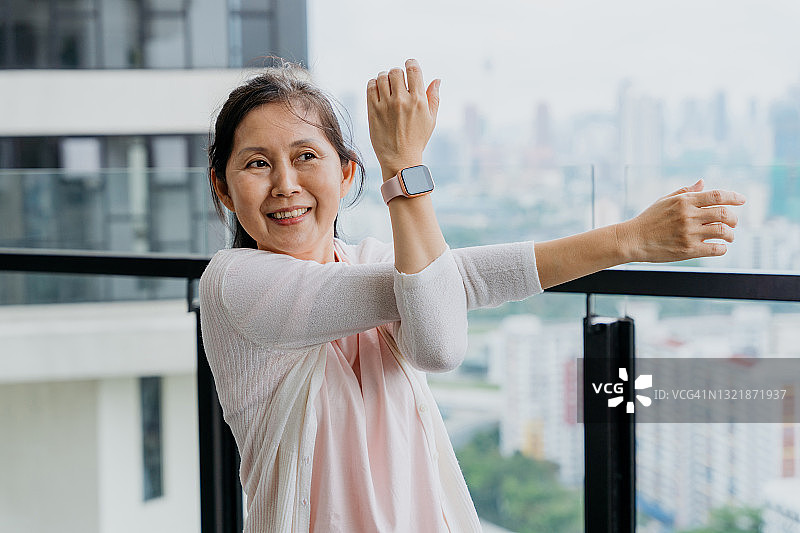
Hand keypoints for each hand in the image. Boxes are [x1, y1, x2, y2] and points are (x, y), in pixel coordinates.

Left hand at [366, 58, 440, 179]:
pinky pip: (371, 86)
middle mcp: (402, 100)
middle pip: (396, 71)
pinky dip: (374, 84)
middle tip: (398, 83)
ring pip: (382, 76)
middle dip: (398, 74)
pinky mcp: (373, 111)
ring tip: (387, 87)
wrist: (400, 159)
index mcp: (418, 101)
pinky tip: (379, 92)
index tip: (409, 67)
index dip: (411, 64)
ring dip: (385, 78)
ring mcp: (386, 105)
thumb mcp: (431, 119)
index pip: (413, 70)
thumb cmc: (417, 139)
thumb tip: (436, 79)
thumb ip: (433, 98)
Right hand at [617, 179, 746, 262]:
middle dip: (734, 218)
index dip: (734, 196)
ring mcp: (689, 233)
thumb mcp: (664, 200)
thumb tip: (703, 182)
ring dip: (731, 234)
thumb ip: (685, 191)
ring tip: (728, 237)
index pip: (717, 195)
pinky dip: (722, 248)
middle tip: (733, 223)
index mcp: (684, 201)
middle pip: (725, 213)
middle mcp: (688, 216)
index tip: (742, 200)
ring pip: (723, 231)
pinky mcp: (688, 250)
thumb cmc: (648, 220)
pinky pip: (716, 248)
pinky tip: (719, 247)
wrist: (633, 240)